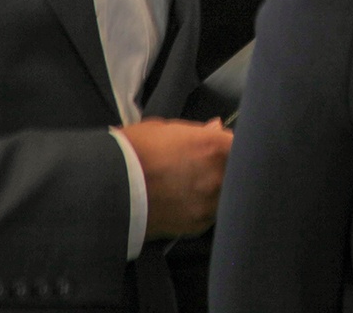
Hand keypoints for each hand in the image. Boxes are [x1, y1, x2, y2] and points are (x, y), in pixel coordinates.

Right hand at [119, 117, 232, 238]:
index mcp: (213, 146)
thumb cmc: (134, 151)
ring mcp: (209, 203)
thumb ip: (198, 131)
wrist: (109, 190)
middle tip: (209, 163)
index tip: (225, 144)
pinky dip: (204, 205)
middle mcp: (218, 176)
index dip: (234, 144)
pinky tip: (185, 198)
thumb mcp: (165, 129)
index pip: (243, 144)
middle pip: (239, 170)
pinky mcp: (197, 225)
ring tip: (194, 182)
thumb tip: (217, 127)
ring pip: (227, 194)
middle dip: (228, 165)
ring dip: (218, 187)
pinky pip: (211, 212)